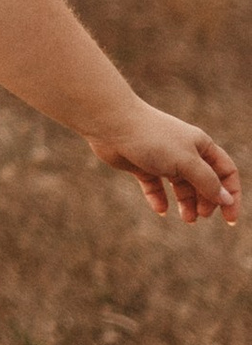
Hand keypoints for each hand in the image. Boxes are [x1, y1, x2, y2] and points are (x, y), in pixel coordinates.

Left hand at [84, 105, 239, 227]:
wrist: (113, 125)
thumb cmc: (153, 139)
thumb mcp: (186, 162)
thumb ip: (207, 182)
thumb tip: (226, 199)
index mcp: (201, 145)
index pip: (225, 172)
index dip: (231, 194)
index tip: (229, 218)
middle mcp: (184, 152)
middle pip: (204, 181)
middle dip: (206, 200)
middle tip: (200, 215)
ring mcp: (162, 159)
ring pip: (181, 186)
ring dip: (186, 203)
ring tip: (187, 219)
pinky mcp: (142, 165)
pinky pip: (155, 186)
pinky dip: (159, 199)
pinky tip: (161, 210)